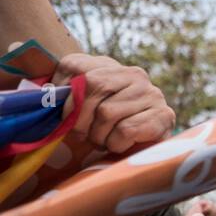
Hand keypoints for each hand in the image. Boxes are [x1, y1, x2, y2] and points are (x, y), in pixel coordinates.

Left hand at [52, 54, 174, 152]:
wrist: (139, 149)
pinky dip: (117, 144)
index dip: (67, 100)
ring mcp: (152, 93)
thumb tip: (52, 93)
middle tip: (86, 135)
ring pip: (108, 112)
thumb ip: (64, 93)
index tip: (67, 119)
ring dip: (100, 136)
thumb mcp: (77, 104)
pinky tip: (122, 144)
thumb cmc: (101, 127)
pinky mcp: (164, 115)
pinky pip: (126, 129)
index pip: (79, 71)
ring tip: (105, 139)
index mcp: (108, 66)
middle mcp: (134, 74)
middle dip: (82, 120)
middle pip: (94, 87)